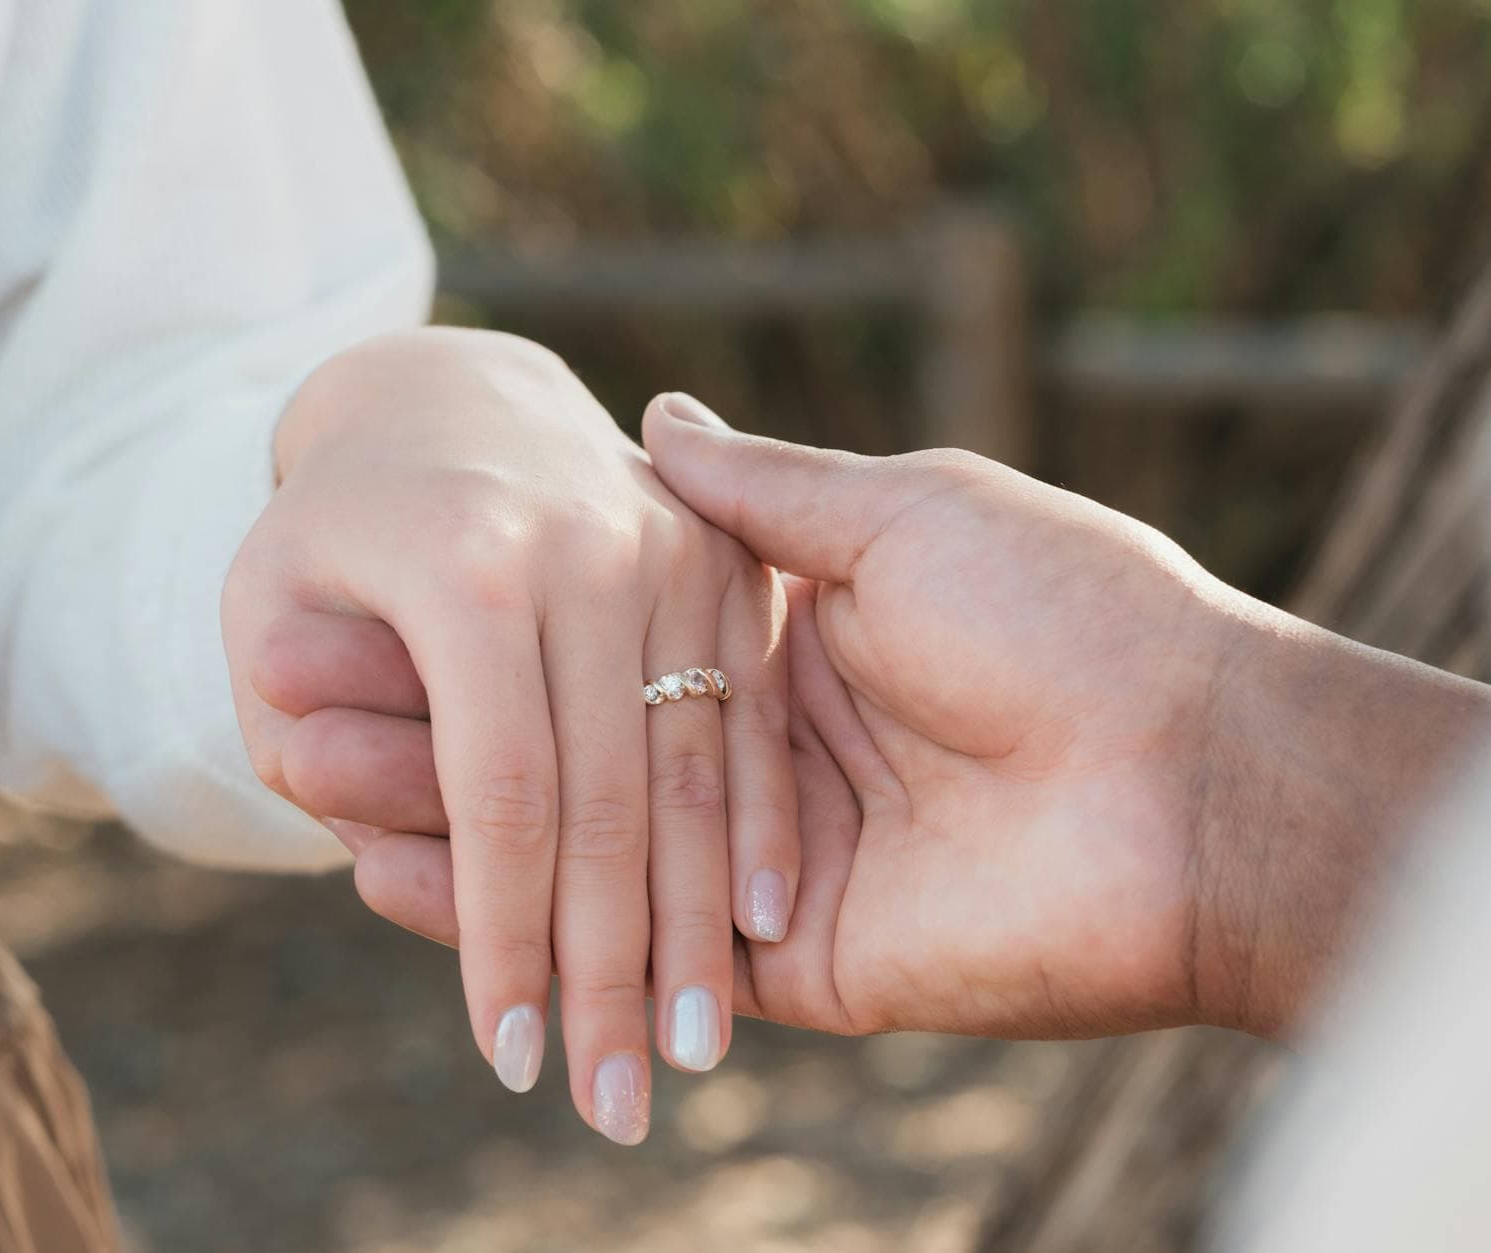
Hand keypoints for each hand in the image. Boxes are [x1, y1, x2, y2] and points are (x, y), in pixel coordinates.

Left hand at [223, 335, 796, 1142]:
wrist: (453, 397)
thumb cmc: (339, 532)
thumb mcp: (269, 606)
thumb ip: (302, 729)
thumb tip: (370, 870)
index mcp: (468, 565)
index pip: (500, 796)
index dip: (506, 940)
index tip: (510, 1062)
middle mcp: (590, 549)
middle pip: (614, 799)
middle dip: (616, 969)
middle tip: (618, 1106)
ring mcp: (675, 546)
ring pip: (698, 766)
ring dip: (703, 924)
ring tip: (698, 1049)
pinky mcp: (730, 558)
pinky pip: (753, 712)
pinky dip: (760, 825)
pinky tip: (763, 924)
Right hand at [270, 392, 1490, 1040]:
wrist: (1192, 772)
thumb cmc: (1071, 613)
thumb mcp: (909, 513)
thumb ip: (767, 494)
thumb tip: (654, 417)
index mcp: (806, 636)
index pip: (612, 641)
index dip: (501, 629)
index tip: (376, 604)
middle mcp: (781, 751)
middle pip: (583, 750)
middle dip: (449, 736)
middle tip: (297, 708)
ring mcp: (781, 863)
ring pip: (591, 854)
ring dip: (458, 831)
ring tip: (316, 797)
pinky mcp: (798, 964)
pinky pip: (645, 950)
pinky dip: (532, 925)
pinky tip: (408, 892)